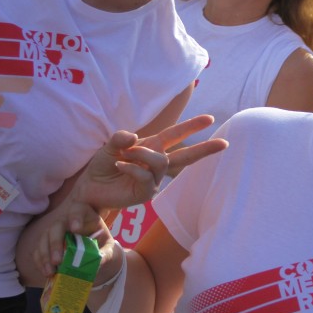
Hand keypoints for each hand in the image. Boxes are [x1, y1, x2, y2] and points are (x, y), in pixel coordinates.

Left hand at [38, 116, 226, 272]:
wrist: (89, 189)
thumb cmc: (101, 167)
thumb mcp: (108, 147)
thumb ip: (120, 138)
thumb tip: (134, 136)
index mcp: (151, 148)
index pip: (175, 135)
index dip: (192, 126)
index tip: (210, 119)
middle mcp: (155, 163)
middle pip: (185, 155)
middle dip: (205, 148)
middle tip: (224, 143)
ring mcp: (153, 180)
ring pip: (161, 161)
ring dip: (142, 155)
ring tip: (124, 156)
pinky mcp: (146, 193)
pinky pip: (145, 176)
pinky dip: (132, 167)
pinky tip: (119, 166)